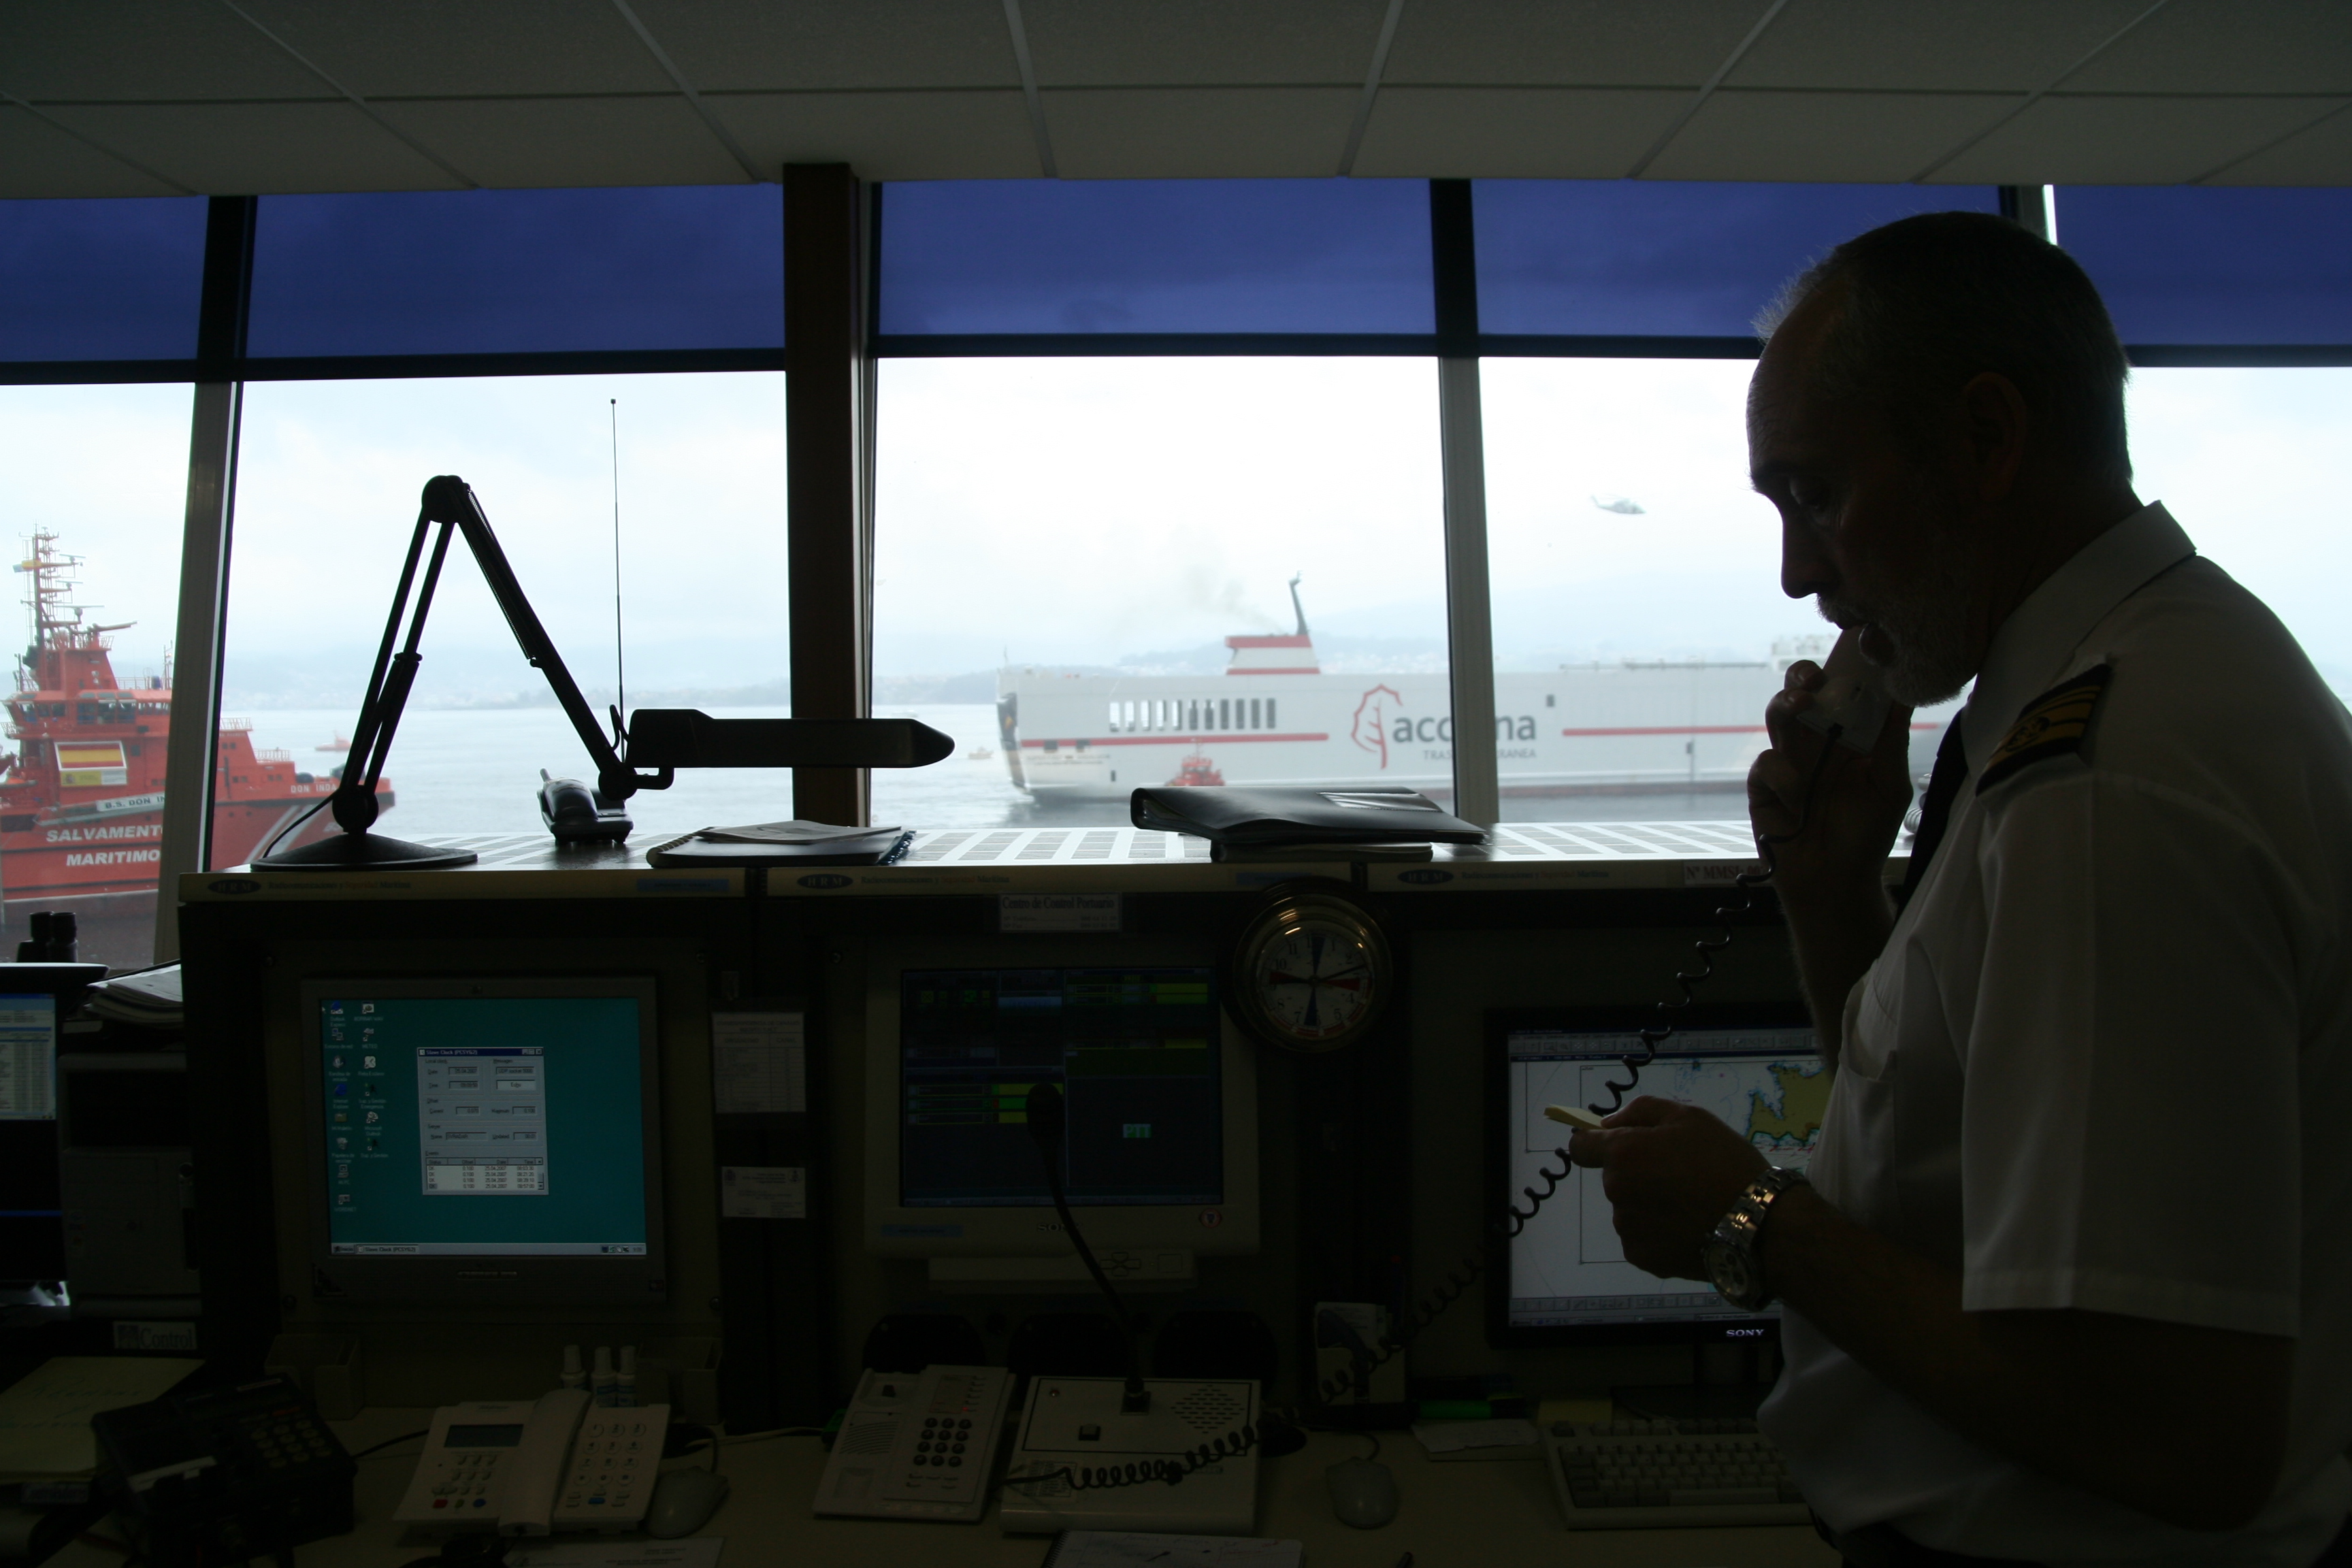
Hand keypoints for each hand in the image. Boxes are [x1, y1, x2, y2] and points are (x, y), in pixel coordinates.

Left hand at [1568, 1098, 1766, 1280]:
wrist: (1761, 1225)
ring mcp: (1628, 1229)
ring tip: (1690, 1205)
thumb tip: (1608, 1125)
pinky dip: (1658, 1232)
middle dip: (1638, 1173)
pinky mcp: (1642, 1258)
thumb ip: (1641, 1113)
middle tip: (1680, 1175)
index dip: (1595, 1143)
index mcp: (1624, 1153)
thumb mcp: (1689, 1117)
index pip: (1580, 1147)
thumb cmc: (1726, 1163)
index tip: (1615, 1145)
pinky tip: (1689, 1228)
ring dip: (1649, 1204)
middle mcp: (1617, 1192)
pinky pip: (1641, 1237)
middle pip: (1615, 1178)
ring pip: (1629, 1209)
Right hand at [1748, 642, 1915, 914]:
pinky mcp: (1763, 786)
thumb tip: (1902, 693)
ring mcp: (1788, 761)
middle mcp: (1816, 742)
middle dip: (1802, 676)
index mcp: (1849, 736)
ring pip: (1777, 716)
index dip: (1841, 670)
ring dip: (1785, 705)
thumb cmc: (1865, 835)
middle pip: (1801, 692)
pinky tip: (1797, 796)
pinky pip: (1766, 763)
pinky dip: (1781, 774)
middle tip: (1813, 678)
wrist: (1834, 882)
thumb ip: (1891, 739)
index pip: (1841, 691)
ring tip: (1800, 705)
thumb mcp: (1890, 785)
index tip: (1850, 655)